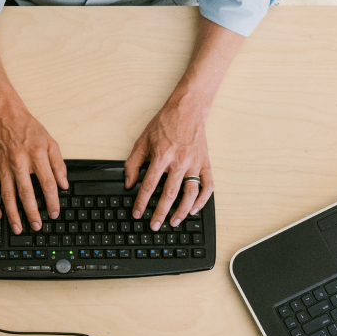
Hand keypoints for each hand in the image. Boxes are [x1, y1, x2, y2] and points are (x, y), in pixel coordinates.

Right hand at [0, 100, 67, 234]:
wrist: (3, 115)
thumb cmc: (28, 128)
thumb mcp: (50, 142)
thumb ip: (59, 164)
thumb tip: (64, 184)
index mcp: (36, 156)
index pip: (47, 184)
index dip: (53, 201)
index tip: (54, 213)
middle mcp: (18, 163)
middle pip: (26, 194)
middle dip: (32, 213)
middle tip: (37, 226)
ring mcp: (2, 167)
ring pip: (7, 196)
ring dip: (12, 214)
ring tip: (18, 227)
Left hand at [124, 91, 213, 230]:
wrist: (188, 109)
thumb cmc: (164, 124)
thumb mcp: (142, 141)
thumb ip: (133, 163)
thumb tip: (129, 183)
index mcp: (162, 156)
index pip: (150, 186)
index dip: (141, 202)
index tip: (137, 214)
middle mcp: (179, 162)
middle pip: (169, 194)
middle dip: (160, 213)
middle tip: (154, 226)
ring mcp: (194, 164)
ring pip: (190, 194)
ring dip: (182, 211)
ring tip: (173, 222)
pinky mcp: (205, 163)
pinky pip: (207, 186)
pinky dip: (202, 200)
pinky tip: (194, 209)